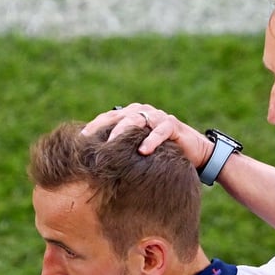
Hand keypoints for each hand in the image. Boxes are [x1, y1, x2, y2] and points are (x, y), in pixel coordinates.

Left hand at [81, 103, 212, 167]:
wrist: (196, 153)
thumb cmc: (163, 154)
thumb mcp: (139, 150)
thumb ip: (123, 149)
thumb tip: (96, 162)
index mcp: (132, 114)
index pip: (108, 117)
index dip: (93, 127)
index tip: (78, 140)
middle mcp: (144, 112)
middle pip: (118, 115)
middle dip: (102, 127)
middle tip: (88, 140)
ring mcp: (159, 117)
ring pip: (137, 119)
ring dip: (123, 131)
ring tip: (111, 144)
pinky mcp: (173, 125)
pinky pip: (161, 130)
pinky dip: (151, 140)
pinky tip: (143, 151)